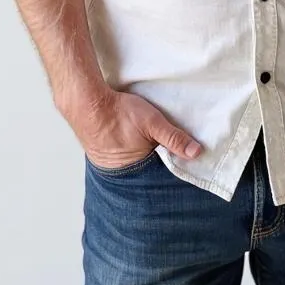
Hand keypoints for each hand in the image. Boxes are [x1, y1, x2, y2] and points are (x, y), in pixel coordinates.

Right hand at [61, 87, 202, 169]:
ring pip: (137, 169)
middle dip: (160, 170)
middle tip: (171, 161)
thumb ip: (174, 138)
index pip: (162, 179)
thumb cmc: (119, 114)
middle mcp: (125, 176)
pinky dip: (133, 156)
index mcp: (139, 172)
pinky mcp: (105, 157)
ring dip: (145, 162)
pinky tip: (136, 146)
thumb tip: (196, 152)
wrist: (88, 105)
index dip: (173, 172)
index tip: (187, 169)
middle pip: (150, 176)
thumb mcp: (153, 123)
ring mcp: (113, 168)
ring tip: (153, 152)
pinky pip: (125, 162)